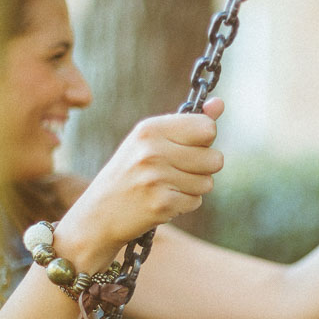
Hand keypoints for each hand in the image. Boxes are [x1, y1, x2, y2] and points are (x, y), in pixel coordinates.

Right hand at [55, 98, 224, 270]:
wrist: (98, 214)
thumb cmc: (130, 173)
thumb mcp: (151, 141)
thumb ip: (187, 122)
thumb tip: (220, 103)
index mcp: (150, 128)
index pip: (207, 127)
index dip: (204, 140)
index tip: (188, 146)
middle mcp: (152, 150)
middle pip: (215, 158)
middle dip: (203, 168)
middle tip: (177, 171)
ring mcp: (156, 178)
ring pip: (208, 182)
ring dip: (192, 187)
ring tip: (166, 186)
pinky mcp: (161, 203)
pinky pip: (196, 201)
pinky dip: (184, 204)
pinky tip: (163, 201)